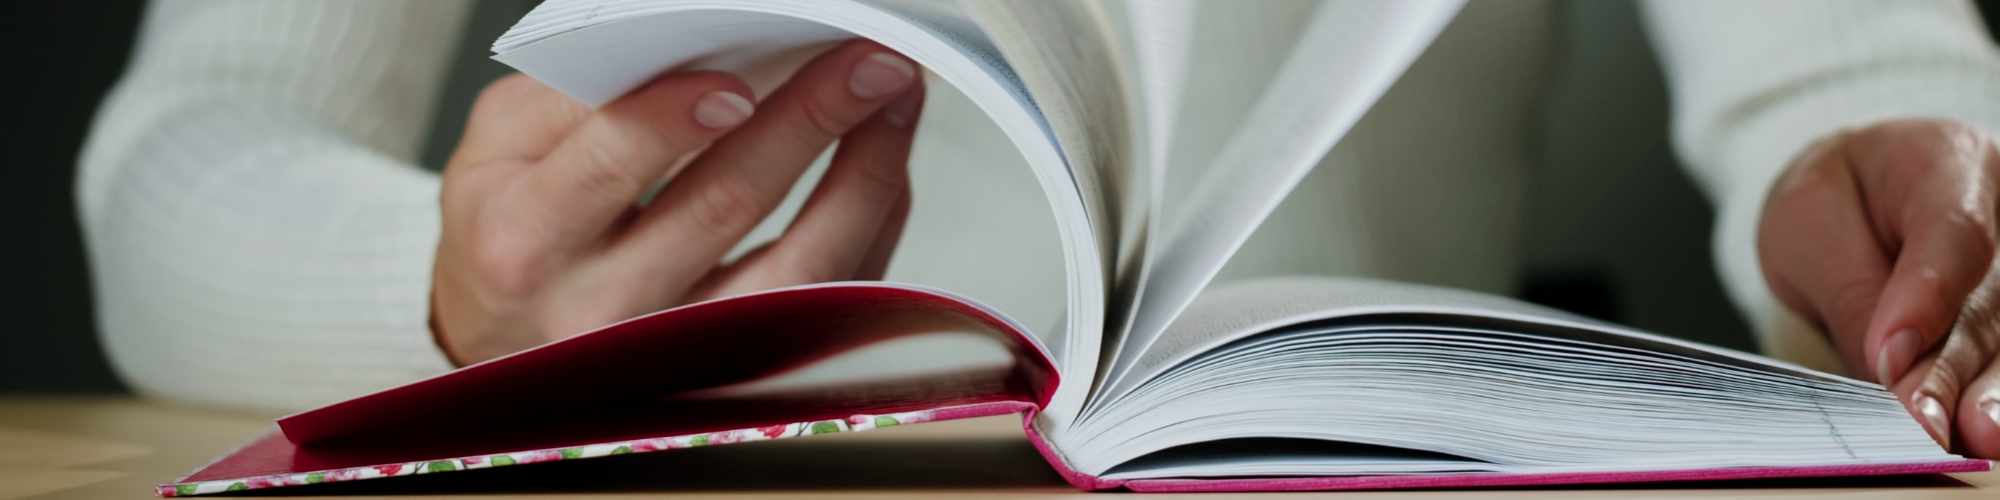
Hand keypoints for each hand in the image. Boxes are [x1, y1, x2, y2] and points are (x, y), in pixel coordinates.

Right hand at [432, 40, 924, 364]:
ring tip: (893, 101)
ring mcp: (680, 353)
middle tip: (864, 59)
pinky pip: (829, 297)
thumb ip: (577, 95)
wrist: (509, 334)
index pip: (607, 167)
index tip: (736, 80)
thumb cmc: (515, 224)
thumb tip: (690, 41)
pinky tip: (883, 160)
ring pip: (796, 271)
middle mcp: (600, 310)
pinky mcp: (744, 367)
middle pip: (722, 208)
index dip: (674, 120)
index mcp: (526, 241)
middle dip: (807, 119)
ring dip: (861, 175)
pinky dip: (869, 221)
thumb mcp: (504, 148)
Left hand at [1759, 118, 1999, 454]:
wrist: (1858, 199)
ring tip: (1970, 439)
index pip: (1955, 230)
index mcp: (1949, 162)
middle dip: (1955, 368)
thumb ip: (1853, 292)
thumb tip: (1890, 369)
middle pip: (1988, 301)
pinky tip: (1975, 433)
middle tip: (1928, 424)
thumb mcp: (1810, 228)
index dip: (1929, 296)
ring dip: (1987, 396)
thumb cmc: (1833, 205)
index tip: (1891, 353)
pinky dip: (1988, 398)